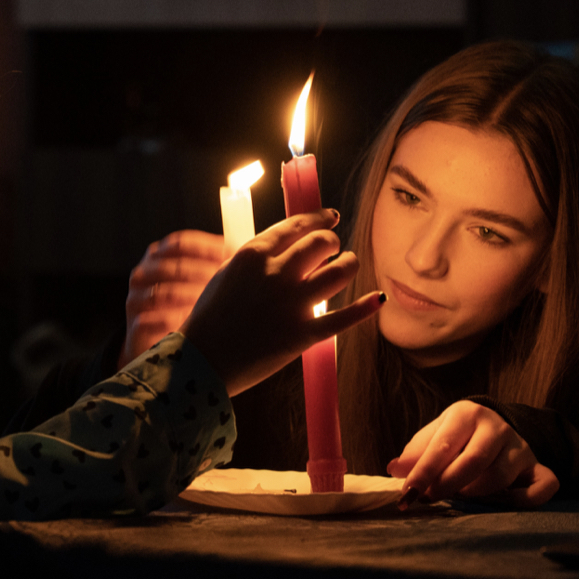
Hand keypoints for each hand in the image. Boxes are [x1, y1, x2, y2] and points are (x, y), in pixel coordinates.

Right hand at [121, 230, 225, 367]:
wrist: (161, 349)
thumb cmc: (191, 310)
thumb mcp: (204, 283)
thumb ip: (220, 265)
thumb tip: (254, 249)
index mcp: (159, 255)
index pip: (180, 242)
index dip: (207, 248)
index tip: (233, 256)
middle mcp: (143, 273)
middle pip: (173, 266)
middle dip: (204, 274)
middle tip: (231, 284)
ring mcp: (135, 299)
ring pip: (163, 293)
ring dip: (193, 299)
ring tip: (218, 308)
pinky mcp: (134, 326)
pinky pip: (154, 321)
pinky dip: (178, 323)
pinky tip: (199, 329)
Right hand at [179, 210, 382, 397]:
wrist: (201, 361)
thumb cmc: (209, 319)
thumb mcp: (226, 275)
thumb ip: (256, 259)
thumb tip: (284, 247)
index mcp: (253, 255)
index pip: (296, 225)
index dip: (319, 218)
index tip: (331, 217)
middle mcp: (276, 274)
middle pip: (321, 243)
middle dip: (332, 242)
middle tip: (333, 248)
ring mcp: (291, 305)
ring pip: (339, 272)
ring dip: (350, 264)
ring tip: (348, 265)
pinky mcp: (302, 335)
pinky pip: (343, 318)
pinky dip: (365, 307)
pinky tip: (377, 297)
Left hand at [390, 400, 558, 507]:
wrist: (495, 426)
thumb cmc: (456, 437)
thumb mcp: (433, 437)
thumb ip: (414, 454)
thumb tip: (394, 469)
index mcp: (466, 415)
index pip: (443, 446)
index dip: (423, 473)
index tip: (408, 495)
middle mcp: (497, 427)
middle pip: (473, 461)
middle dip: (448, 485)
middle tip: (432, 498)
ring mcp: (520, 447)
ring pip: (500, 477)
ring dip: (476, 494)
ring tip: (461, 495)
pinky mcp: (538, 466)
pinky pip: (543, 485)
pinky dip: (526, 500)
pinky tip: (505, 502)